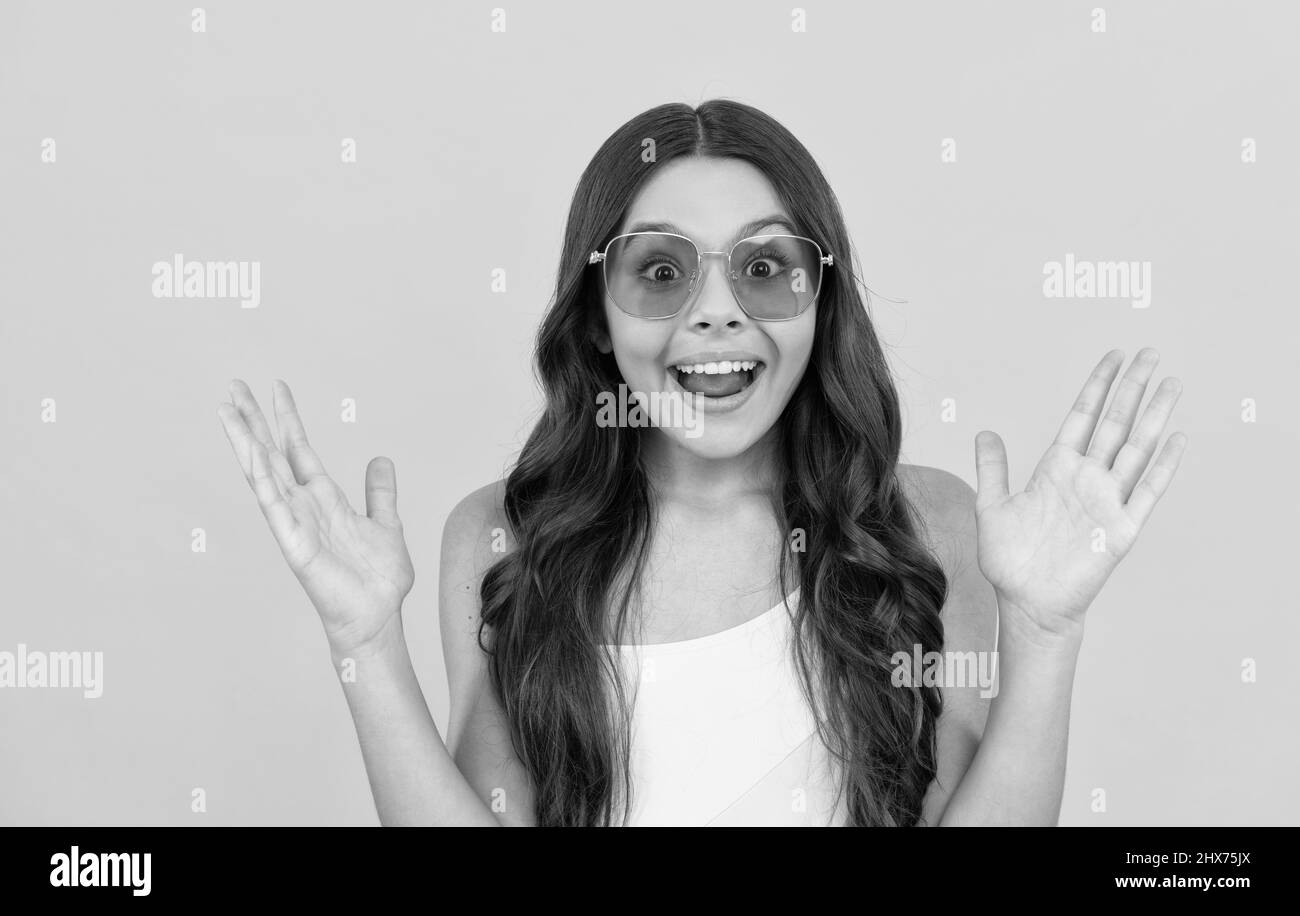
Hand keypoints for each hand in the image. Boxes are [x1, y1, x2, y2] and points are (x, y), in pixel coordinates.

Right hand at [217, 379, 414, 654]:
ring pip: (264, 474)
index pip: (299, 448)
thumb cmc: (378, 579)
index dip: (287, 418)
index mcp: (323, 498)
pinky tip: (251, 455)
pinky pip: (274, 508)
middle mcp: (303, 505)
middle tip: (234, 385)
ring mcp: (295, 523)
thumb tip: (380, 460)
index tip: (276, 386)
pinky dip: (263, 481)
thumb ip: (380, 493)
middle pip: (272, 453)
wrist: (377, 616)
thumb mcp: (386, 523)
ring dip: (246, 443)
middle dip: (253, 420)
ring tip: (227, 411)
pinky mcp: (294, 545)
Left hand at [973, 349, 1186, 637]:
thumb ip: (993, 468)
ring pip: (1137, 449)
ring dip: (1155, 416)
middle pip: (1115, 423)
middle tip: (1150, 351)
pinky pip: (1147, 492)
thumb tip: (985, 432)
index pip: (1083, 417)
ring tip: (1172, 383)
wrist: (1026, 603)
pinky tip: (1178, 439)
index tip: (1114, 356)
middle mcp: (1086, 479)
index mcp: (1057, 470)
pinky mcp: (1121, 528)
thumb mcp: (992, 505)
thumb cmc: (1010, 561)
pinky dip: (1164, 466)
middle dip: (1132, 387)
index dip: (1098, 386)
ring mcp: (1107, 501)